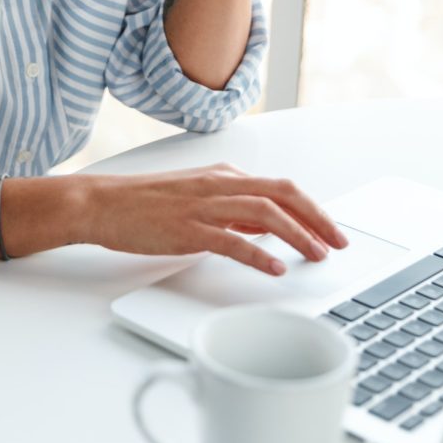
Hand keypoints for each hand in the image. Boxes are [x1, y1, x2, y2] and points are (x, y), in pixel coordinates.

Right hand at [84, 162, 348, 275]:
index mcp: (223, 176)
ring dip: (298, 234)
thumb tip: (267, 225)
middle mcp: (218, 185)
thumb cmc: (144, 202)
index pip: (281, 188)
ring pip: (264, 213)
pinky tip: (274, 267)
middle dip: (317, 218)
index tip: (332, 231)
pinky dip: (257, 253)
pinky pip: (230, 240)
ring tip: (317, 255)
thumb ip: (232, 209)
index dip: (313, 209)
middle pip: (282, 194)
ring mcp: (203, 205)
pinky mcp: (187, 228)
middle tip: (339, 243)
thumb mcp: (196, 197)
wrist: (102, 202)